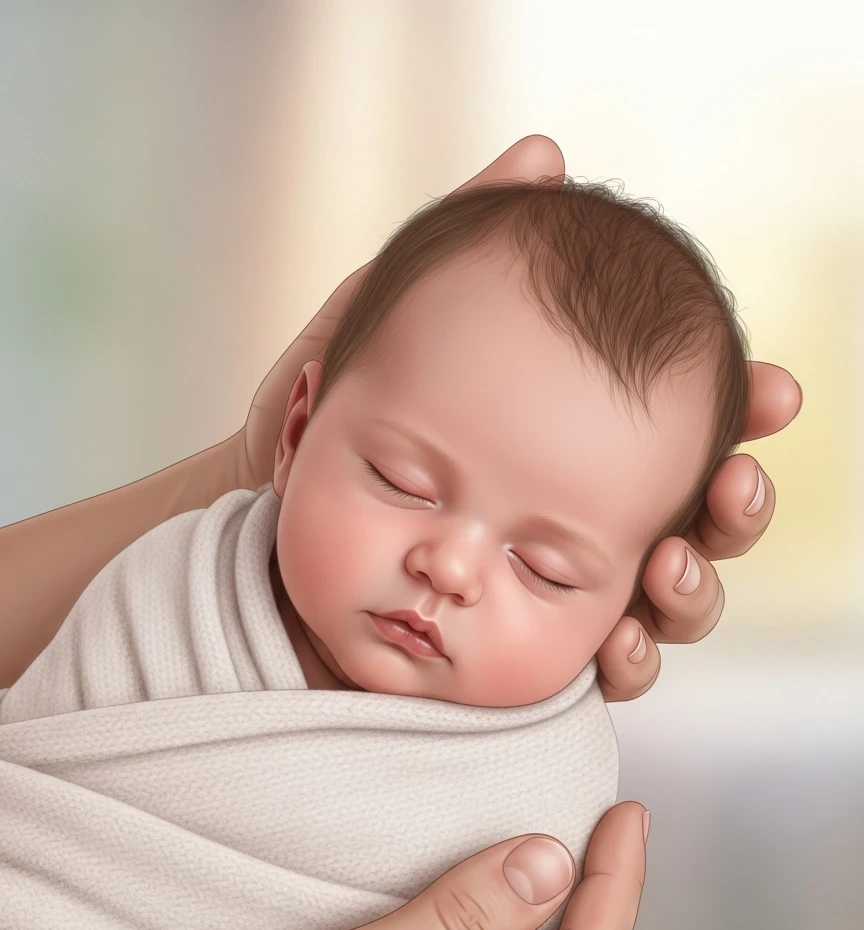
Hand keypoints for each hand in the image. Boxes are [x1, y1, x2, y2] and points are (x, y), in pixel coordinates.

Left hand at [237, 133, 801, 704]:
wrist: (264, 503)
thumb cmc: (339, 407)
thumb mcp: (394, 311)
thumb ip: (473, 235)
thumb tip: (542, 156)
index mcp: (586, 438)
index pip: (690, 425)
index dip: (741, 411)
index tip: (768, 395)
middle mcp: (593, 513)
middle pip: (703, 521)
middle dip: (733, 509)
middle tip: (727, 487)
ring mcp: (567, 584)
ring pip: (672, 600)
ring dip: (690, 590)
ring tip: (668, 565)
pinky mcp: (533, 649)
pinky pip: (608, 669)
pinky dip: (630, 661)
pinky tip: (616, 644)